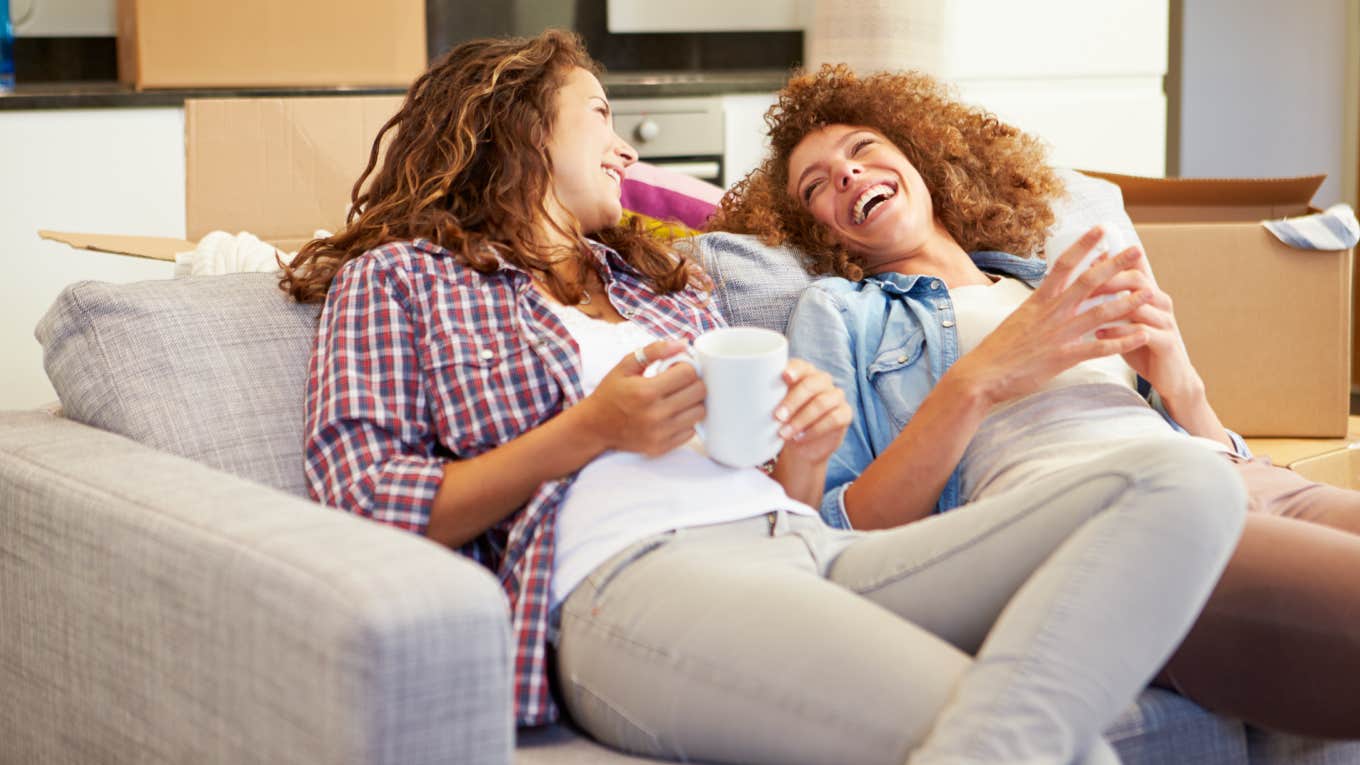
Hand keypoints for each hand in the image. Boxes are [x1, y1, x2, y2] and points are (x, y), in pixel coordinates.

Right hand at [580, 340, 705, 456]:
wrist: (595, 426)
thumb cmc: (611, 393)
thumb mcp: (625, 366)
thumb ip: (653, 351)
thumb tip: (682, 344)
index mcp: (646, 391)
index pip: (688, 374)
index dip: (686, 367)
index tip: (677, 368)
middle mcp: (655, 414)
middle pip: (699, 392)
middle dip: (693, 382)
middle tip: (680, 382)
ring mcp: (659, 433)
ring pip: (699, 412)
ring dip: (693, 402)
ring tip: (678, 398)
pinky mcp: (661, 447)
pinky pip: (691, 432)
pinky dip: (686, 421)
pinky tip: (672, 414)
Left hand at [773, 358, 851, 466]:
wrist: (800, 446)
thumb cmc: (783, 421)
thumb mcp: (772, 408)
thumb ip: (764, 397)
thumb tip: (741, 393)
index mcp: (803, 373)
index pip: (801, 366)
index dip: (794, 370)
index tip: (784, 377)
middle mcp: (822, 381)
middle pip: (811, 384)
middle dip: (793, 401)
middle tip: (777, 417)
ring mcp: (836, 396)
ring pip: (822, 403)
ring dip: (801, 419)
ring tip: (784, 433)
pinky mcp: (845, 413)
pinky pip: (834, 418)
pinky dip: (815, 430)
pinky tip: (800, 438)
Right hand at [946, 226, 1154, 407]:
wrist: (983, 374)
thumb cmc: (998, 348)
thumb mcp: (1017, 318)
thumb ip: (1039, 306)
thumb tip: (1050, 292)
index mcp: (1039, 299)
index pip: (1065, 264)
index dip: (1085, 245)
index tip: (1102, 230)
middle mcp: (1052, 312)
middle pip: (1090, 281)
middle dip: (1116, 265)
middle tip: (1137, 251)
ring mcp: (1059, 334)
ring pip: (1101, 312)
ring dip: (1128, 301)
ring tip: (1150, 291)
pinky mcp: (1064, 357)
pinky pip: (1099, 347)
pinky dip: (1123, 341)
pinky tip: (1141, 335)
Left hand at [1089, 249, 1206, 406]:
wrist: (1171, 376)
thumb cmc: (1142, 345)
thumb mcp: (1127, 318)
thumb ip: (1113, 300)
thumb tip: (1086, 279)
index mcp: (1151, 293)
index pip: (1134, 267)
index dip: (1112, 261)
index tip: (1084, 260)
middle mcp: (1161, 302)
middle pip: (1137, 280)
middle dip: (1107, 279)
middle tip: (1080, 284)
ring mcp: (1166, 321)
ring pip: (1138, 305)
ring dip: (1109, 306)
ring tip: (1083, 309)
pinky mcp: (1167, 343)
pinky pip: (1141, 332)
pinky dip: (1118, 332)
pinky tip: (1098, 334)